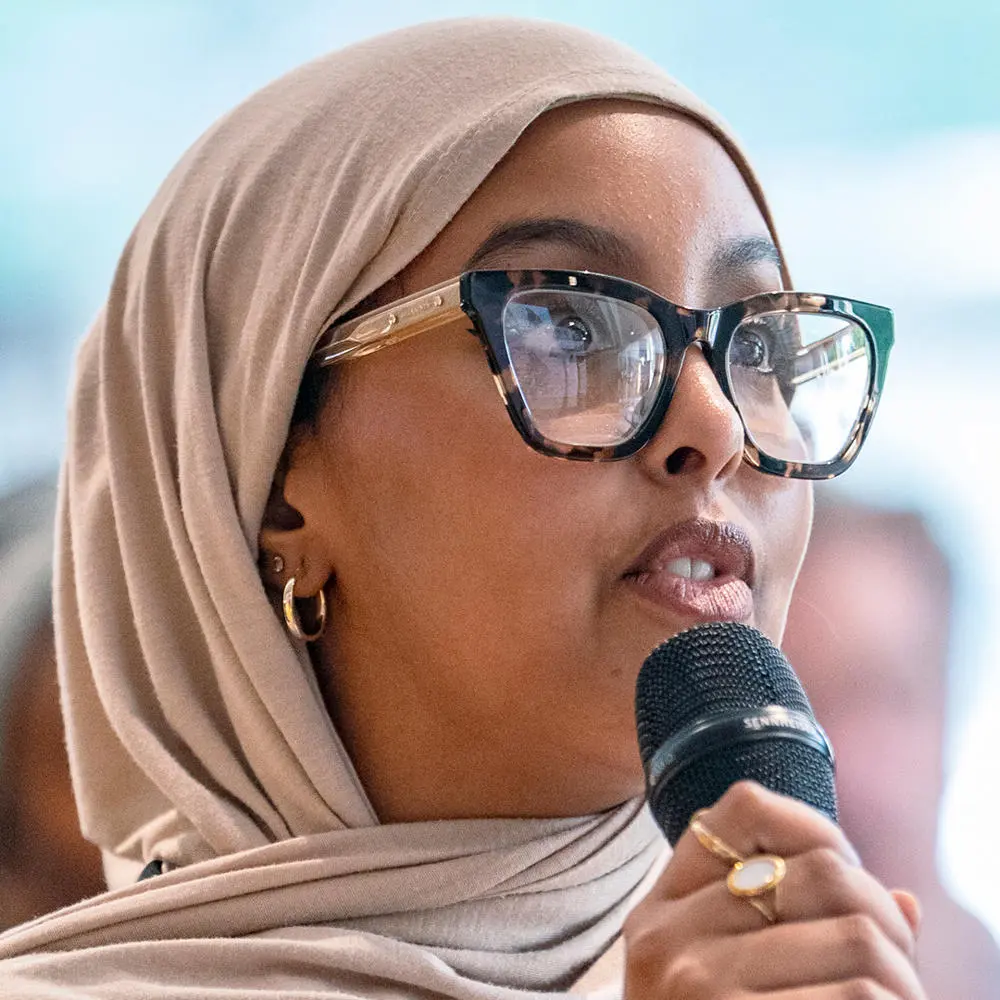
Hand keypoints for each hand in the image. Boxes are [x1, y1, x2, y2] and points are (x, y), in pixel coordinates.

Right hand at [623, 781, 925, 998]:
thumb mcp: (713, 973)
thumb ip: (789, 925)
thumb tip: (907, 901)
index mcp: (665, 908)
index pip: (743, 809)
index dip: (814, 825)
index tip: (843, 871)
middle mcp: (671, 935)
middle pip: (825, 874)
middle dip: (885, 918)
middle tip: (896, 965)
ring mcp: (698, 986)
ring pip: (860, 940)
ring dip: (905, 979)